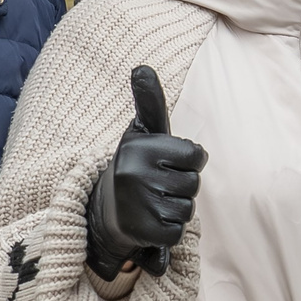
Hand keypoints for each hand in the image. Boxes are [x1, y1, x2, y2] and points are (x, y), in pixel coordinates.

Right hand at [86, 65, 206, 278]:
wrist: (104, 209)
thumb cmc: (138, 164)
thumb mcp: (143, 132)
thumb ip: (149, 101)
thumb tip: (141, 67)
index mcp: (140, 147)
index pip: (196, 156)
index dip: (189, 162)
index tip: (169, 163)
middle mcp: (134, 174)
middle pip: (193, 183)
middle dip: (183, 186)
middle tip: (158, 186)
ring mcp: (137, 205)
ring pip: (188, 209)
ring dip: (176, 209)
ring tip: (154, 203)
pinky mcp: (141, 232)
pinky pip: (178, 232)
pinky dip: (169, 230)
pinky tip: (151, 221)